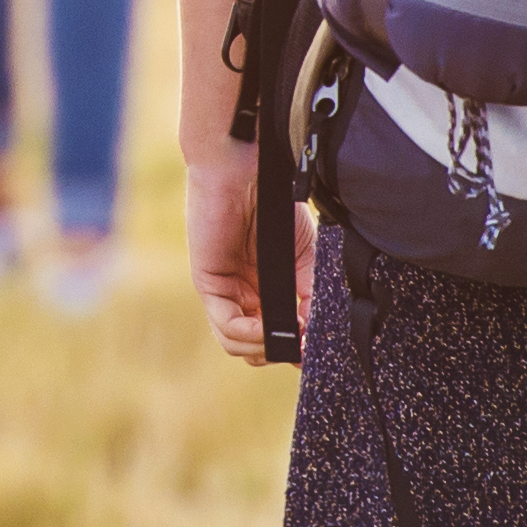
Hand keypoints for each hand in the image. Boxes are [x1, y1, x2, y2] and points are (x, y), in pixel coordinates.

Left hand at [183, 134, 301, 367]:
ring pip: (237, 344)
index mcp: (263, 291)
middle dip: (280, 354)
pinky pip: (227, 325)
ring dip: (266, 348)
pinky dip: (252, 334)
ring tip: (291, 338)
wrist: (250, 172)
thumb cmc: (277, 206)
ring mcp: (224, 291)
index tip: (316, 352)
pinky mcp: (209, 283)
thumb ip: (309, 296)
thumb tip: (317, 335)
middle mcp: (241, 295)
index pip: (272, 338)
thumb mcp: (305, 259)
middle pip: (254, 348)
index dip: (293, 352)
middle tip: (303, 346)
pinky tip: (270, 329)